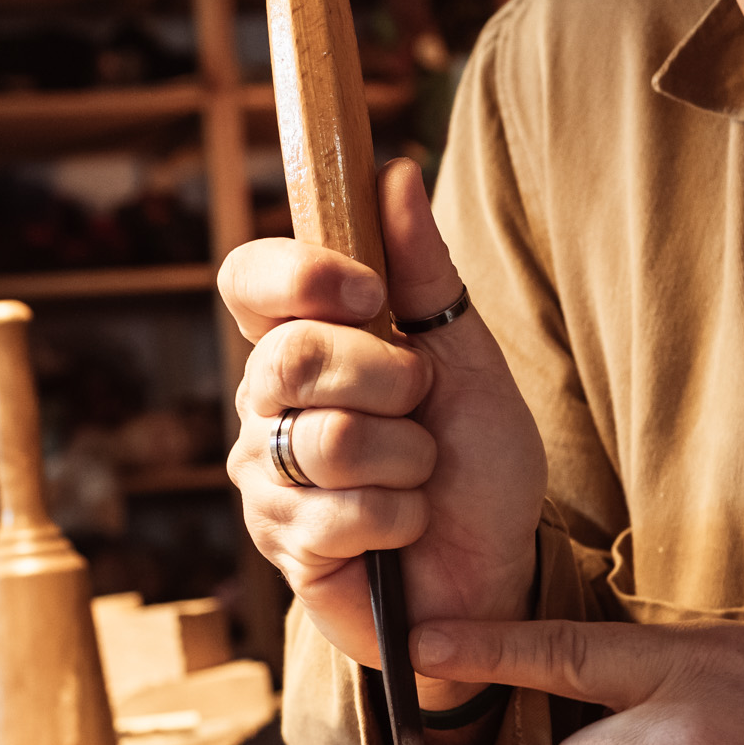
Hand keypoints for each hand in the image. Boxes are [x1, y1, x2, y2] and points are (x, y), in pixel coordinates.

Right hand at [221, 160, 545, 707]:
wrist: (496, 574)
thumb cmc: (477, 466)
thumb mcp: (467, 360)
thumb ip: (426, 273)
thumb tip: (394, 170)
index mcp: (305, 341)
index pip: (247, 281)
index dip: (298, 276)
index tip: (370, 292)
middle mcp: (266, 403)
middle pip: (291, 357)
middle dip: (386, 380)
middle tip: (423, 407)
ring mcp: (265, 475)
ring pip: (324, 441)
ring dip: (406, 461)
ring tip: (421, 478)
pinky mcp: (281, 544)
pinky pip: (335, 514)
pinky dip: (399, 519)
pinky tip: (405, 528)